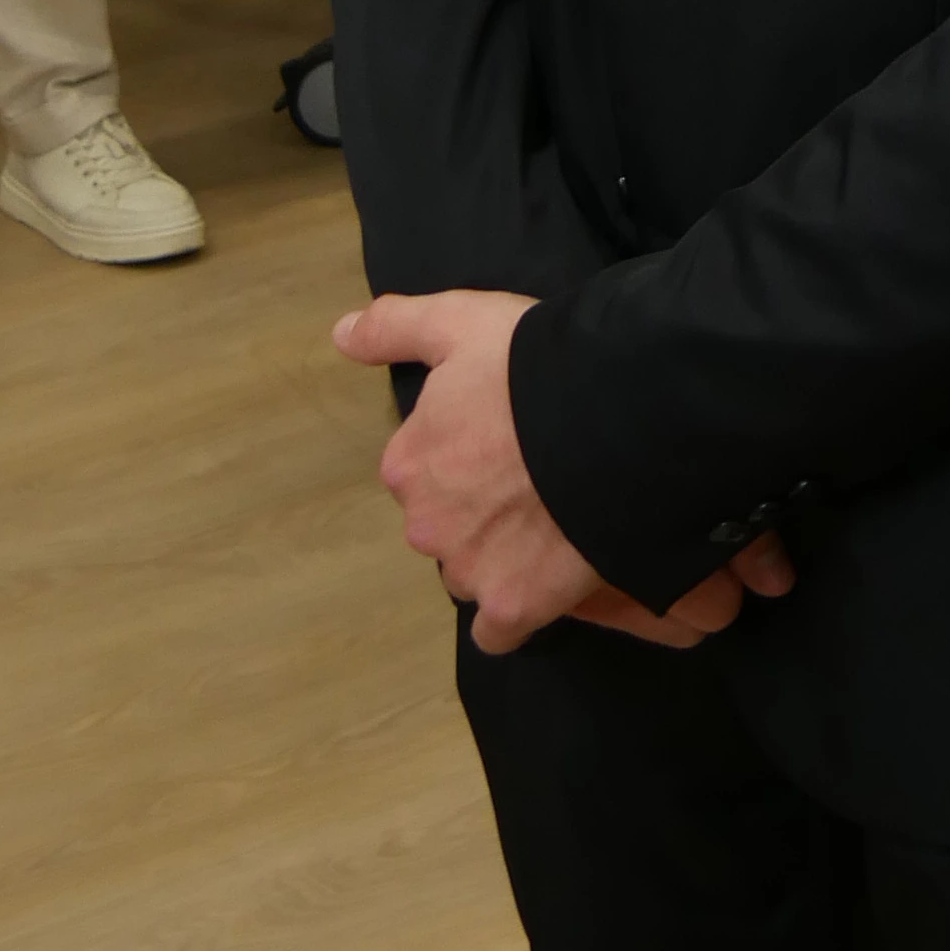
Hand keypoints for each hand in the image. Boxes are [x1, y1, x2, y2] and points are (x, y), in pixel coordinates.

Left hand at [333, 290, 796, 655]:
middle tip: (531, 475)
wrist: (611, 418)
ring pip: (470, 571)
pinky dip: (515, 613)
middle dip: (476, 507)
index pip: (420, 468)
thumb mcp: (461, 321)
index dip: (463, 450)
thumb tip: (338, 336)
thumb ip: (394, 327)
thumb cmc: (532, 365)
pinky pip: (500, 629)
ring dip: (497, 555)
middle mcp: (425, 524)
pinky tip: (545, 584)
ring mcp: (469, 570)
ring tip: (551, 520)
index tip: (502, 433)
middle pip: (443, 524)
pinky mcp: (513, 606)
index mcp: (408, 462)